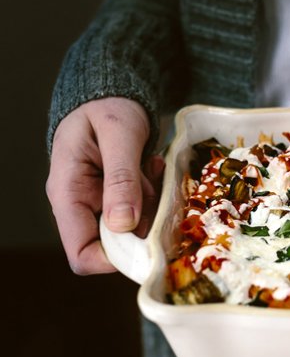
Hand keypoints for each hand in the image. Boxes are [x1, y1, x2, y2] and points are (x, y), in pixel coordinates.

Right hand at [46, 98, 164, 274]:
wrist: (112, 96)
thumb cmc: (108, 107)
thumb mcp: (118, 135)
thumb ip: (120, 177)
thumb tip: (123, 224)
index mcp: (68, 193)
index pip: (81, 253)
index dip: (114, 261)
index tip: (148, 246)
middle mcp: (82, 205)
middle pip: (115, 245)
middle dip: (143, 226)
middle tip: (154, 189)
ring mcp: (102, 203)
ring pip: (135, 228)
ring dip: (151, 206)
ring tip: (149, 168)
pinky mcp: (120, 198)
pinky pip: (143, 211)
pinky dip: (154, 195)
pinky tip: (151, 168)